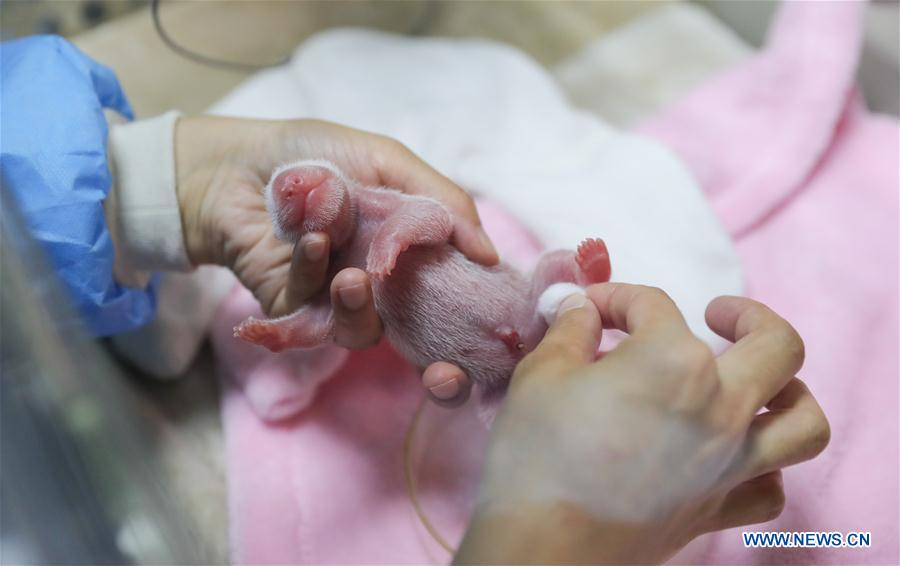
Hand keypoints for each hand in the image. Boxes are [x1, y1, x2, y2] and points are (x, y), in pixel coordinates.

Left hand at [174, 116, 493, 399]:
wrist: (234, 163)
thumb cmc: (312, 154)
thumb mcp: (389, 162)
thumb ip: (443, 204)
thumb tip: (491, 256)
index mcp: (405, 248)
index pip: (449, 293)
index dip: (467, 311)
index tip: (488, 319)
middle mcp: (377, 280)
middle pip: (414, 329)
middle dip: (427, 343)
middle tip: (431, 341)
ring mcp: (335, 300)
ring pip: (364, 331)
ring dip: (359, 304)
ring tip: (352, 273)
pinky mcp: (294, 312)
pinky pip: (313, 317)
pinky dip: (314, 274)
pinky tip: (308, 240)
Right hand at [456, 284, 829, 564]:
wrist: (544, 546)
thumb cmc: (538, 454)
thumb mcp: (541, 373)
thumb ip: (570, 330)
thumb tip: (583, 309)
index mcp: (674, 360)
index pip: (653, 305)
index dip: (616, 298)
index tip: (589, 310)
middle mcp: (721, 406)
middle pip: (777, 345)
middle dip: (749, 315)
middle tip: (717, 313)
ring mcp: (730, 463)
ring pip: (804, 420)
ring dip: (789, 391)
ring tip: (756, 381)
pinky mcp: (719, 509)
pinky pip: (772, 487)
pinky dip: (767, 466)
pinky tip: (735, 452)